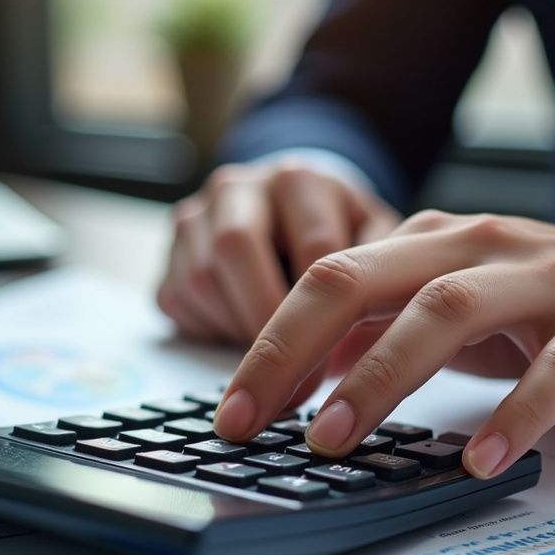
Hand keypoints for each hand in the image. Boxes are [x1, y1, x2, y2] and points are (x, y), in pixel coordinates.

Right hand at [156, 159, 399, 343]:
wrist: (290, 202)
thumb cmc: (337, 228)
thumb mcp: (374, 236)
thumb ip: (383, 274)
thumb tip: (377, 343)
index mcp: (300, 179)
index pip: (313, 247)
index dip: (326, 314)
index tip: (333, 366)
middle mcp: (240, 186)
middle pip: (235, 249)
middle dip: (263, 321)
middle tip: (286, 375)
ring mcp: (197, 213)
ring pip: (201, 277)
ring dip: (234, 327)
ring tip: (268, 357)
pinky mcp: (170, 247)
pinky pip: (177, 296)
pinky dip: (209, 326)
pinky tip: (240, 332)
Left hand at [213, 210, 554, 476]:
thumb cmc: (538, 301)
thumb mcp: (449, 299)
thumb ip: (380, 325)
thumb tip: (303, 371)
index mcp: (429, 241)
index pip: (329, 279)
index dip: (272, 342)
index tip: (233, 409)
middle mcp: (477, 247)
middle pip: (364, 281)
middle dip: (294, 349)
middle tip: (253, 422)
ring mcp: (543, 283)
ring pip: (446, 312)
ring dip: (381, 377)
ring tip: (333, 439)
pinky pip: (554, 372)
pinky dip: (512, 416)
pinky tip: (477, 460)